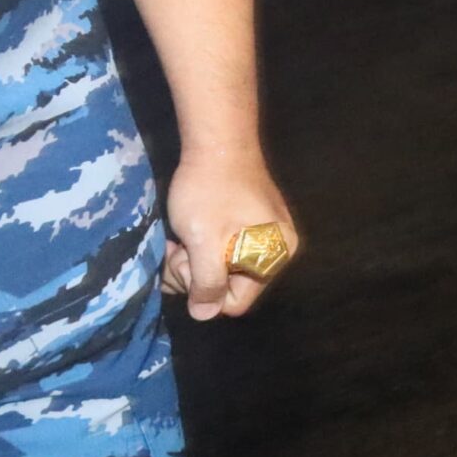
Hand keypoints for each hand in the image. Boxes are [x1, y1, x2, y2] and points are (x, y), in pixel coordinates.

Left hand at [159, 148, 297, 320]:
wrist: (217, 140)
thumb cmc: (211, 190)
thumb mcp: (204, 240)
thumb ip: (207, 282)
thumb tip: (204, 316)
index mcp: (274, 255)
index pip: (235, 301)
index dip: (204, 289)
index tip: (189, 259)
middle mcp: (276, 249)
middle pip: (228, 286)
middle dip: (196, 274)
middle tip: (179, 247)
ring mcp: (264, 235)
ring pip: (221, 270)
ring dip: (194, 261)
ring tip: (180, 237)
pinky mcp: (250, 223)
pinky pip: (224, 252)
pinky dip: (203, 247)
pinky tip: (190, 230)